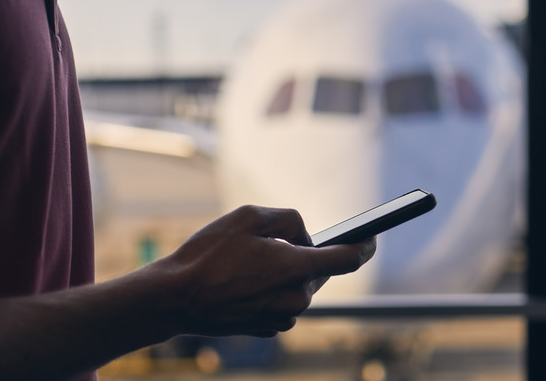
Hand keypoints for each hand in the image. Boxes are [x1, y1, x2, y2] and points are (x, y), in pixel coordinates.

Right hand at [160, 205, 375, 337]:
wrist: (174, 300)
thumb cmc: (208, 255)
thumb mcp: (248, 216)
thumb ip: (288, 218)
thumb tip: (303, 236)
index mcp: (297, 269)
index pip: (349, 258)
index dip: (364, 244)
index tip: (371, 237)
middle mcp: (297, 298)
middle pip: (319, 269)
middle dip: (304, 252)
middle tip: (272, 242)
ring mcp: (284, 317)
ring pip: (300, 285)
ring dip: (287, 270)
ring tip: (250, 262)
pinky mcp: (269, 328)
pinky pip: (284, 300)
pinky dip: (273, 288)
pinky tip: (245, 280)